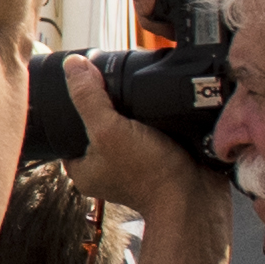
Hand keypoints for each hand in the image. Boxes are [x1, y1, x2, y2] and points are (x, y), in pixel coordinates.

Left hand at [66, 69, 210, 217]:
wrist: (198, 197)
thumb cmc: (151, 174)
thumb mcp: (109, 130)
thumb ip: (88, 98)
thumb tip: (72, 65)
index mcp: (83, 168)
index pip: (66, 128)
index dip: (75, 103)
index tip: (87, 81)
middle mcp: (106, 167)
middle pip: (98, 123)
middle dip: (109, 104)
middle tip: (118, 87)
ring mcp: (134, 164)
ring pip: (127, 125)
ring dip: (134, 110)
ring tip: (141, 98)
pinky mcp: (158, 158)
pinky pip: (151, 131)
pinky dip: (154, 118)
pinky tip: (159, 107)